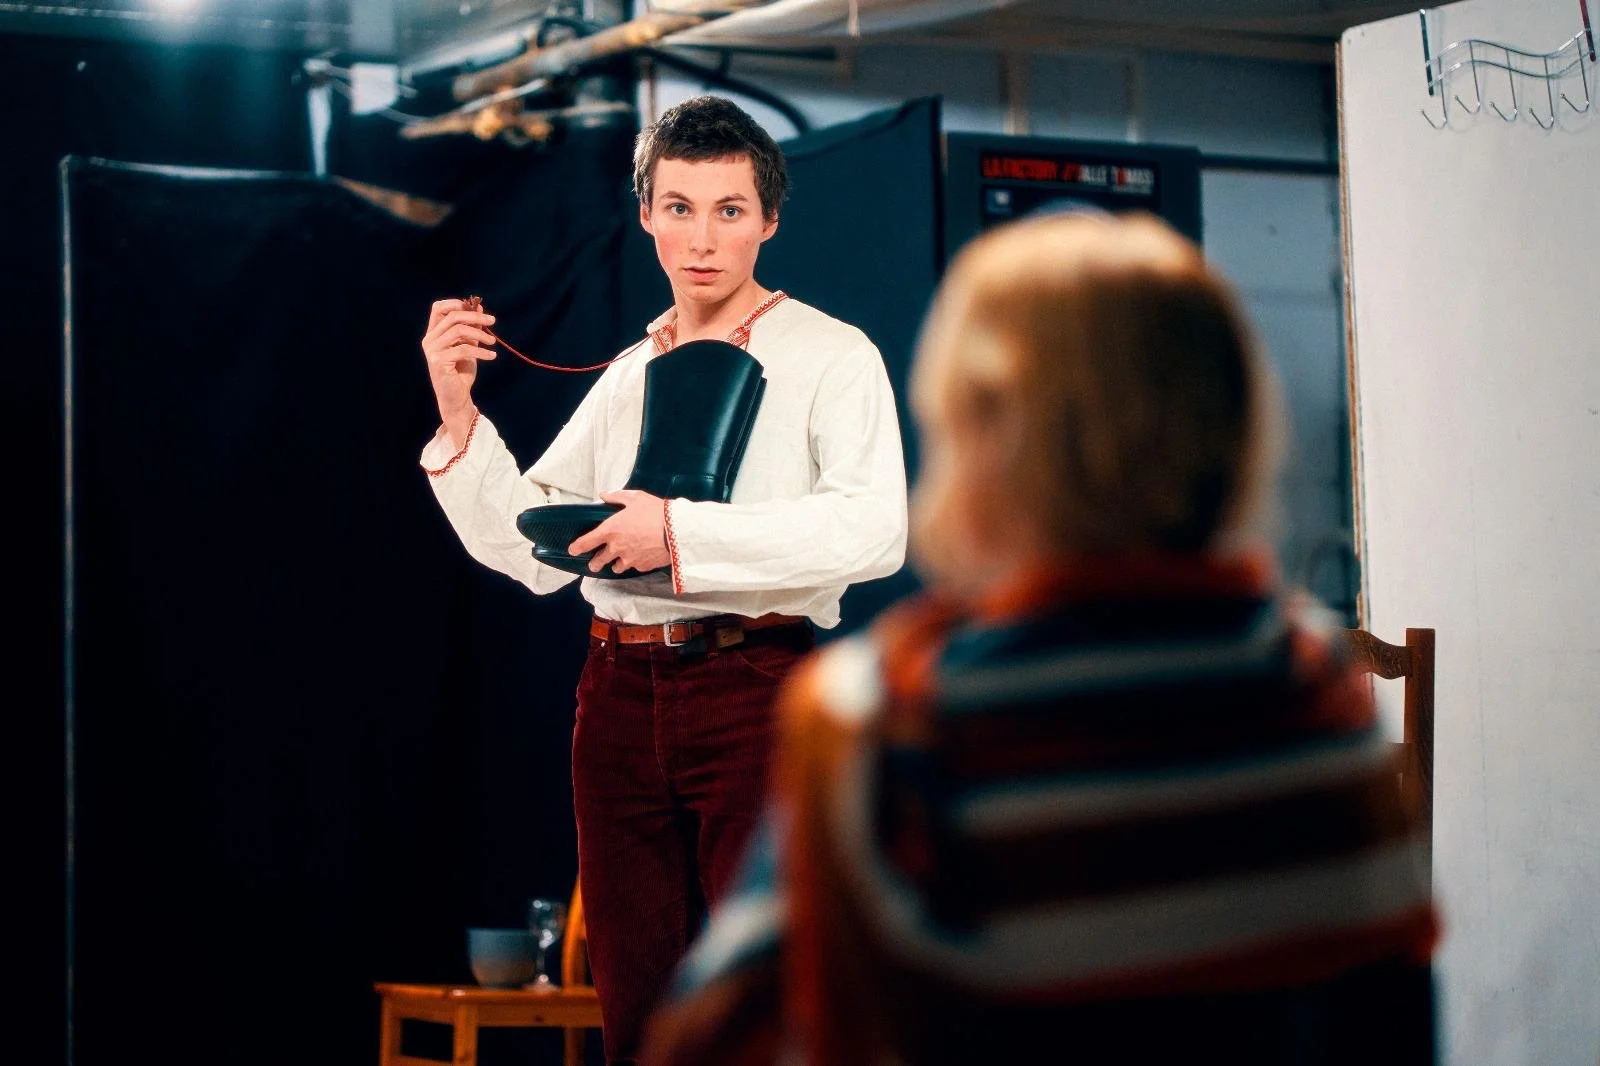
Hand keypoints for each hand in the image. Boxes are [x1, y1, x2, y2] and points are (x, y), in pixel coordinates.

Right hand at [421, 298, 497, 441]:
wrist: (456, 397)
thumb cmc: (461, 372)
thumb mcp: (469, 346)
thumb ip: (471, 328)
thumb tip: (478, 306)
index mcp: (433, 333)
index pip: (438, 308)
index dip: (455, 303)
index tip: (474, 306)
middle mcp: (429, 340)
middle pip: (452, 317)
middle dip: (475, 316)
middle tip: (493, 320)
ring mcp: (432, 350)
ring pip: (458, 331)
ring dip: (480, 334)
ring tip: (493, 342)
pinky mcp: (439, 361)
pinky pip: (464, 349)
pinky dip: (481, 351)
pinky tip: (492, 356)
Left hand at [568, 490, 671, 574]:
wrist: (677, 530)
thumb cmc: (656, 511)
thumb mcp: (636, 498)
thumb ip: (617, 497)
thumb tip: (604, 494)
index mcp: (610, 530)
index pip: (586, 542)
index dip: (577, 547)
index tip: (573, 550)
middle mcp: (617, 547)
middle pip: (599, 561)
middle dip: (595, 563)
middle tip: (594, 563)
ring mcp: (630, 559)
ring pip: (616, 567)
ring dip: (615, 564)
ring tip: (619, 561)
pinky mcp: (643, 566)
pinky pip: (634, 567)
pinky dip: (634, 563)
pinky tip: (639, 558)